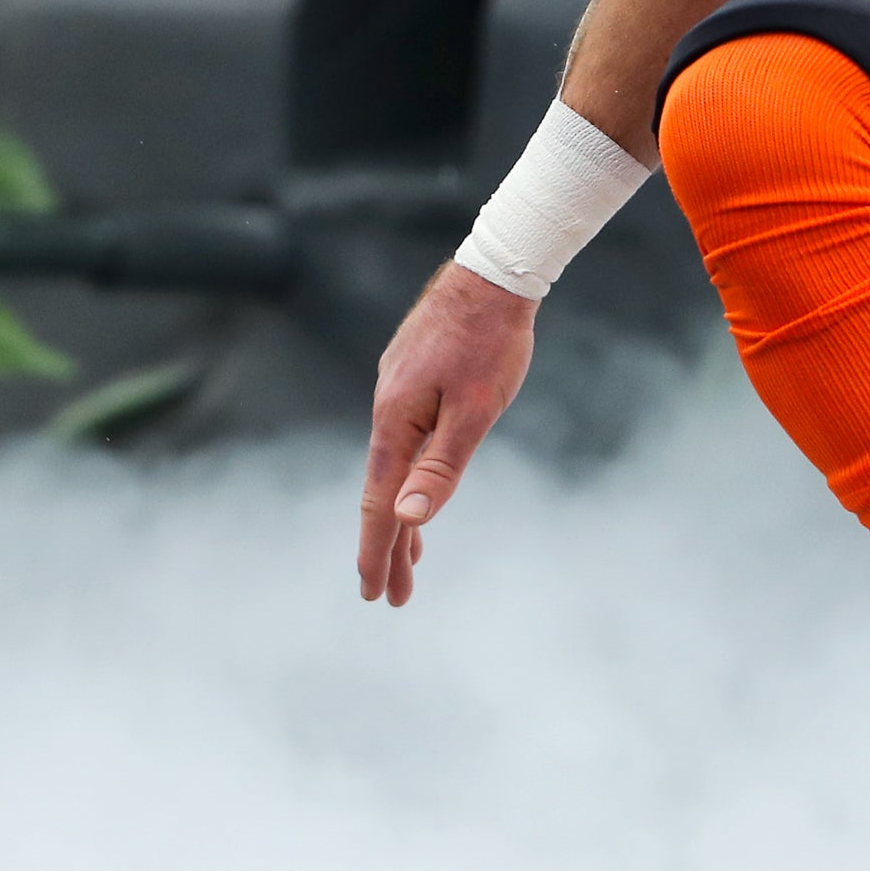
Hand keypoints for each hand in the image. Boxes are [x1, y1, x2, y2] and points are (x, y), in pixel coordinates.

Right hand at [358, 264, 537, 603]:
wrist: (493, 273)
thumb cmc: (492, 342)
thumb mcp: (476, 411)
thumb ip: (441, 466)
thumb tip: (409, 517)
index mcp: (396, 425)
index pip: (380, 506)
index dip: (378, 553)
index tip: (375, 595)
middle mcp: (386, 412)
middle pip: (382, 494)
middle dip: (390, 547)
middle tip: (392, 597)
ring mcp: (395, 393)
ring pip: (393, 468)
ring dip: (400, 514)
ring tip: (410, 557)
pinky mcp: (410, 379)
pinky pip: (401, 443)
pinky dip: (406, 477)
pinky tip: (414, 485)